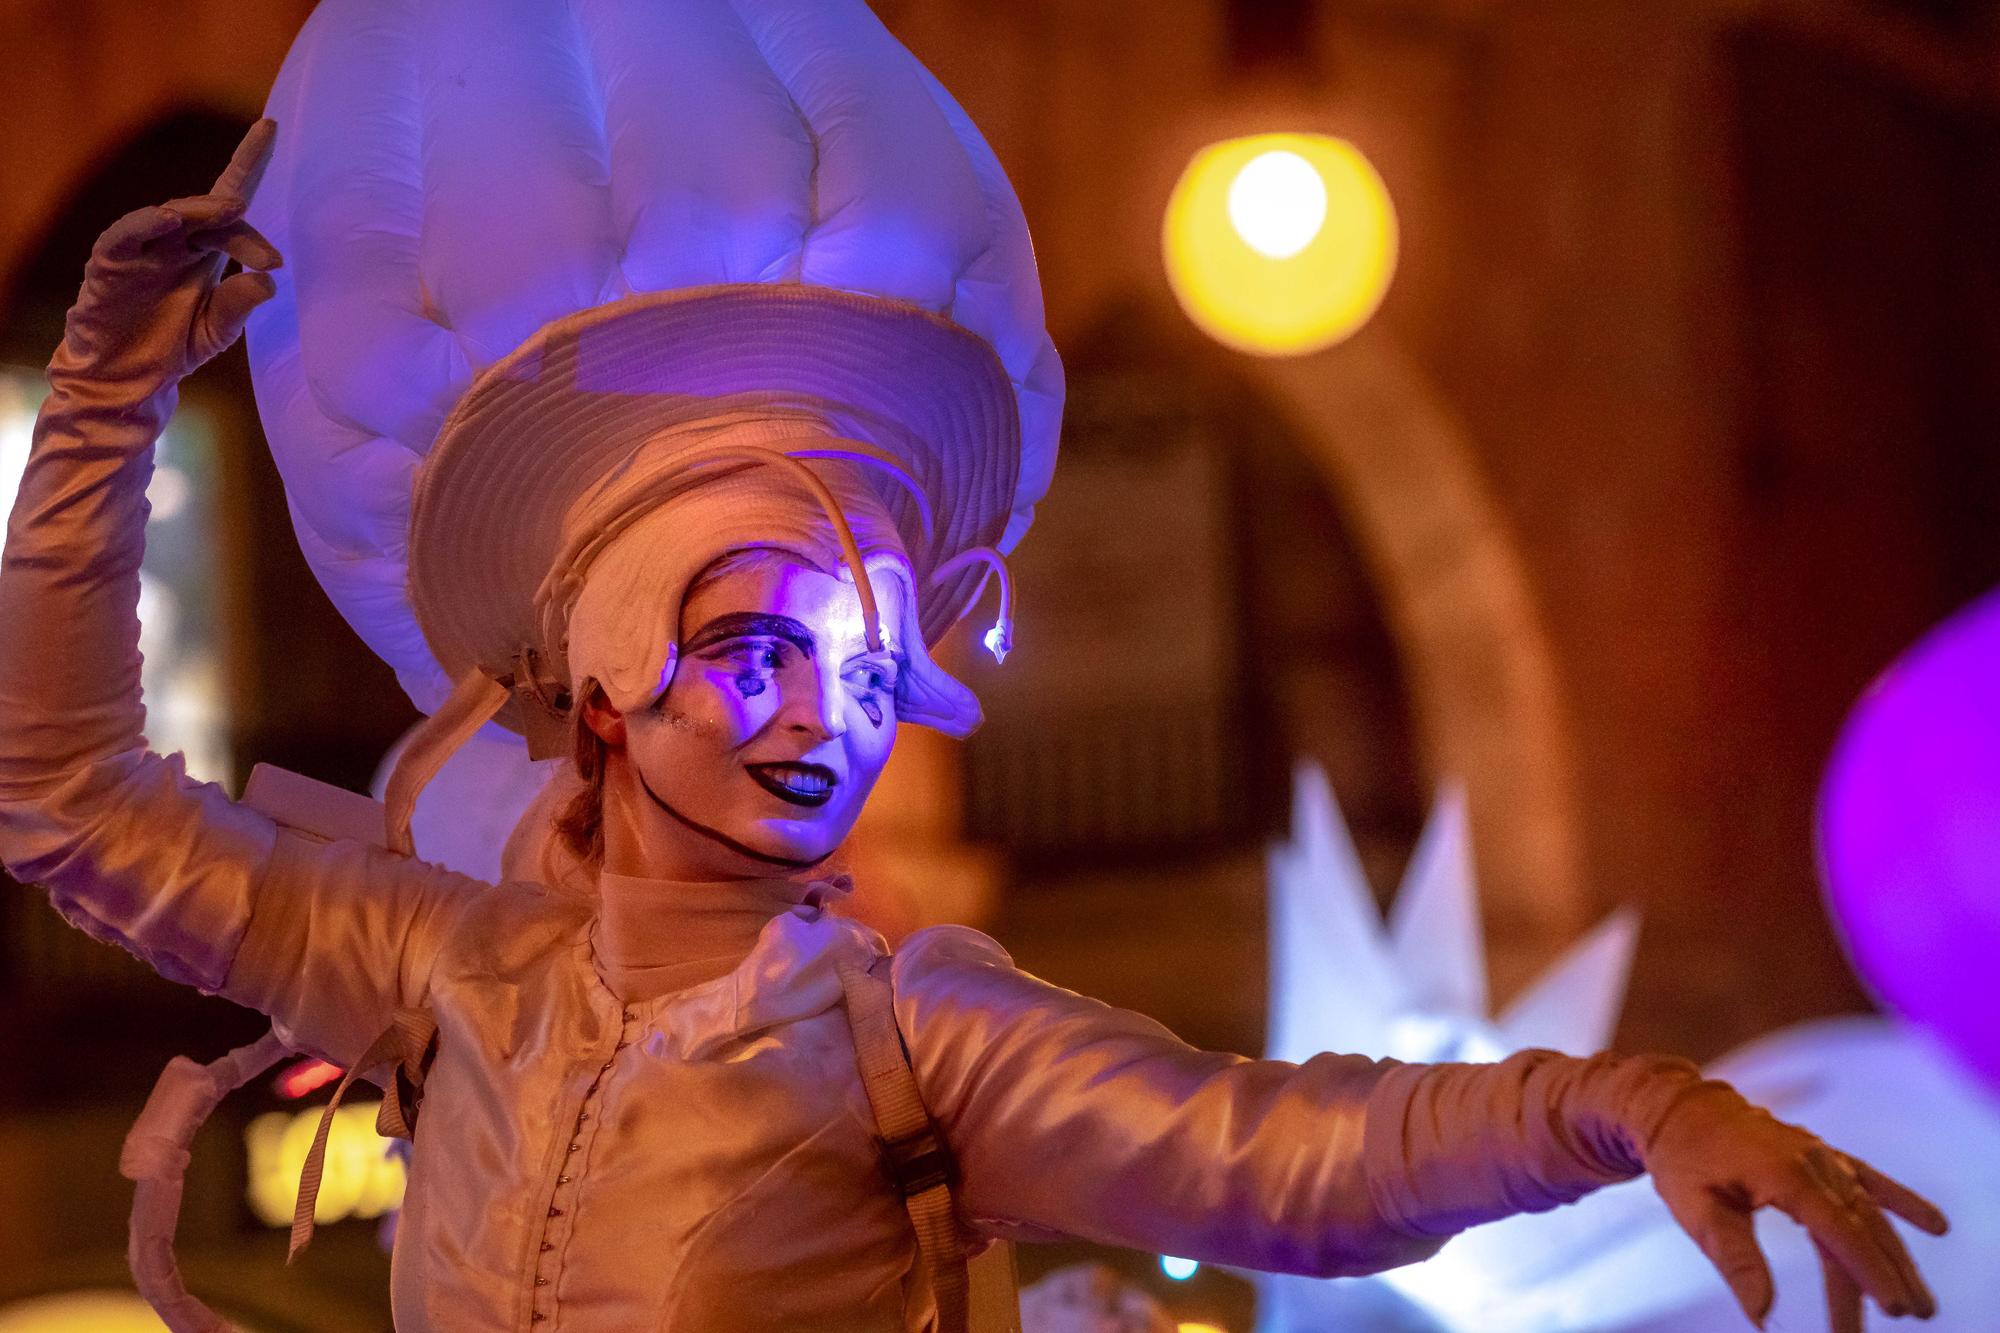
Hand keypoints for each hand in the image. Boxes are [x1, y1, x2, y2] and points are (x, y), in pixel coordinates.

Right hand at [51, 119, 281, 403]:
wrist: (128, 377)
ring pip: (173, 215)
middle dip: (242, 228)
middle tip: (271, 259)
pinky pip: (126, 234)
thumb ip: (241, 304)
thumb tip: (269, 281)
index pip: (231, 199)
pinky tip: (170, 220)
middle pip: (212, 213)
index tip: (270, 127)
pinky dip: (147, 223)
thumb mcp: (220, 329)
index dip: (249, 162)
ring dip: (202, 211)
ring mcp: (142, 248)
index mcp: (206, 249)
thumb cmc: (176, 346)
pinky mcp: (111, 262)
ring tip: (231, 212)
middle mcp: (176, 240)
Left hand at [1642, 1078, 1947, 1329]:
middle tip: (1910, 1315)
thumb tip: (1763, 1313)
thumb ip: (1736, 1260)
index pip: (1838, 1230)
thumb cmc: (1683, 1159)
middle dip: (1886, 1275)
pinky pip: (1869, 1180)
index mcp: (1783, 1173)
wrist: (1678, 1108)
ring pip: (1870, 1213)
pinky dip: (1902, 1201)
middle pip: (1860, 1228)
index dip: (1867, 1270)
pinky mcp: (1822, 1156)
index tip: (1893, 1306)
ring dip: (1896, 1256)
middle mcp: (1813, 1162)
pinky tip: (1936, 1224)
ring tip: (1920, 1302)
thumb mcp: (1697, 1211)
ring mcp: (1822, 1157)